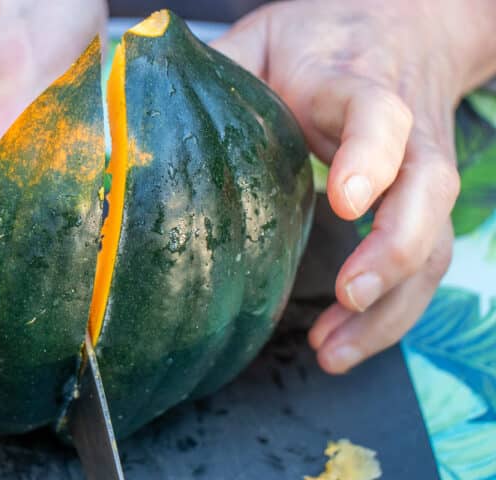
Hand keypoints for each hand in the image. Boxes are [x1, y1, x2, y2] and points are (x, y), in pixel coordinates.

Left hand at [213, 0, 495, 372]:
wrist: (402, 26)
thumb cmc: (320, 38)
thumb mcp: (265, 38)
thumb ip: (221, 65)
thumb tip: (143, 102)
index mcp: (357, 86)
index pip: (380, 117)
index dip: (370, 156)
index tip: (345, 199)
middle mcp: (408, 134)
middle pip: (427, 193)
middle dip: (394, 251)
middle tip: (347, 296)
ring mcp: (421, 173)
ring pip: (434, 245)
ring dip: (390, 308)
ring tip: (333, 351)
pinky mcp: (421, 207)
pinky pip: (422, 267)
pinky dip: (388, 314)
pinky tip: (342, 342)